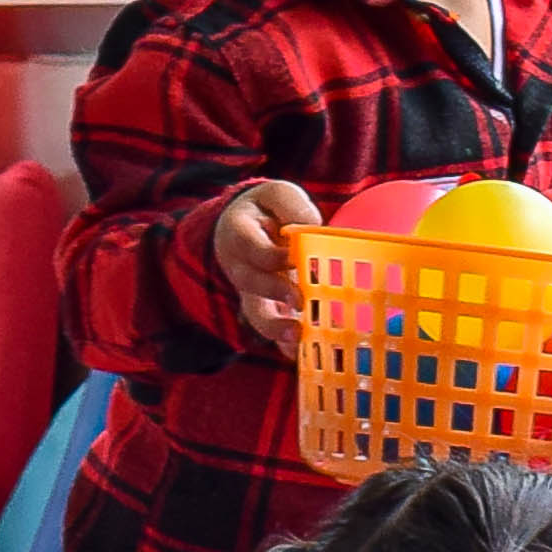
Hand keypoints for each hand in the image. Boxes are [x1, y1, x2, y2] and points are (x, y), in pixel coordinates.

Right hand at [208, 179, 321, 350]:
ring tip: (295, 337)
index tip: (294, 258)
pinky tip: (300, 356)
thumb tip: (312, 227)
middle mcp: (240, 267)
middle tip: (299, 300)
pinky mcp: (264, 308)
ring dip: (275, 327)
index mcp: (239, 234)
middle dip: (274, 292)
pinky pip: (271, 328)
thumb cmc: (266, 210)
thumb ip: (292, 206)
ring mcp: (250, 292)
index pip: (251, 246)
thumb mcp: (276, 195)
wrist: (244, 226)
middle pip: (251, 283)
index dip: (272, 255)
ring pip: (255, 313)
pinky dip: (283, 344)